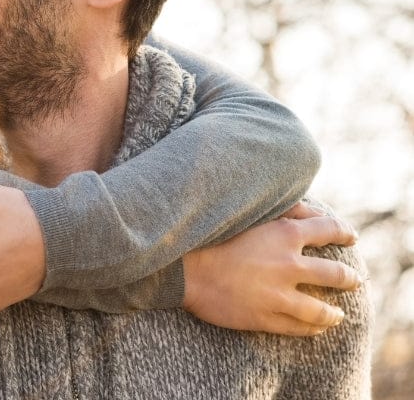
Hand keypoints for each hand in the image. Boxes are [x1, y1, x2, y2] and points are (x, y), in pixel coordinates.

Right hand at [182, 202, 362, 335]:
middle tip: (354, 279)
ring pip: (322, 310)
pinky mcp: (265, 317)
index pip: (328, 230)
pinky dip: (312, 329)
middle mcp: (288, 265)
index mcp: (285, 234)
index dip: (343, 232)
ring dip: (334, 313)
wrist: (183, 269)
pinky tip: (315, 329)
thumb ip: (283, 209)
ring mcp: (278, 294)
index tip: (350, 236)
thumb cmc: (211, 235)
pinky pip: (299, 328)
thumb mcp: (249, 213)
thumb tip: (313, 212)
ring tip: (338, 314)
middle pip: (335, 274)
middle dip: (349, 278)